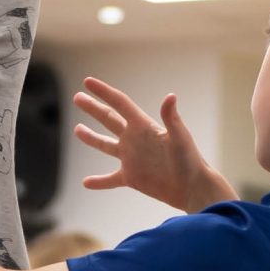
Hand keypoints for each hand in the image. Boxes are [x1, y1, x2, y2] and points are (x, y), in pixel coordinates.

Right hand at [73, 81, 232, 213]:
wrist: (192, 188)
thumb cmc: (189, 160)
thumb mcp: (180, 136)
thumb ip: (171, 117)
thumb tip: (170, 96)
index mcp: (143, 126)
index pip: (119, 103)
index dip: (103, 92)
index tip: (87, 82)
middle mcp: (135, 139)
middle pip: (109, 119)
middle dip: (93, 108)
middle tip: (77, 97)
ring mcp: (132, 158)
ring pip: (106, 146)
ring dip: (92, 138)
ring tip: (78, 129)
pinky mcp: (132, 178)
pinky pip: (110, 179)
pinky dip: (99, 182)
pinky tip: (86, 183)